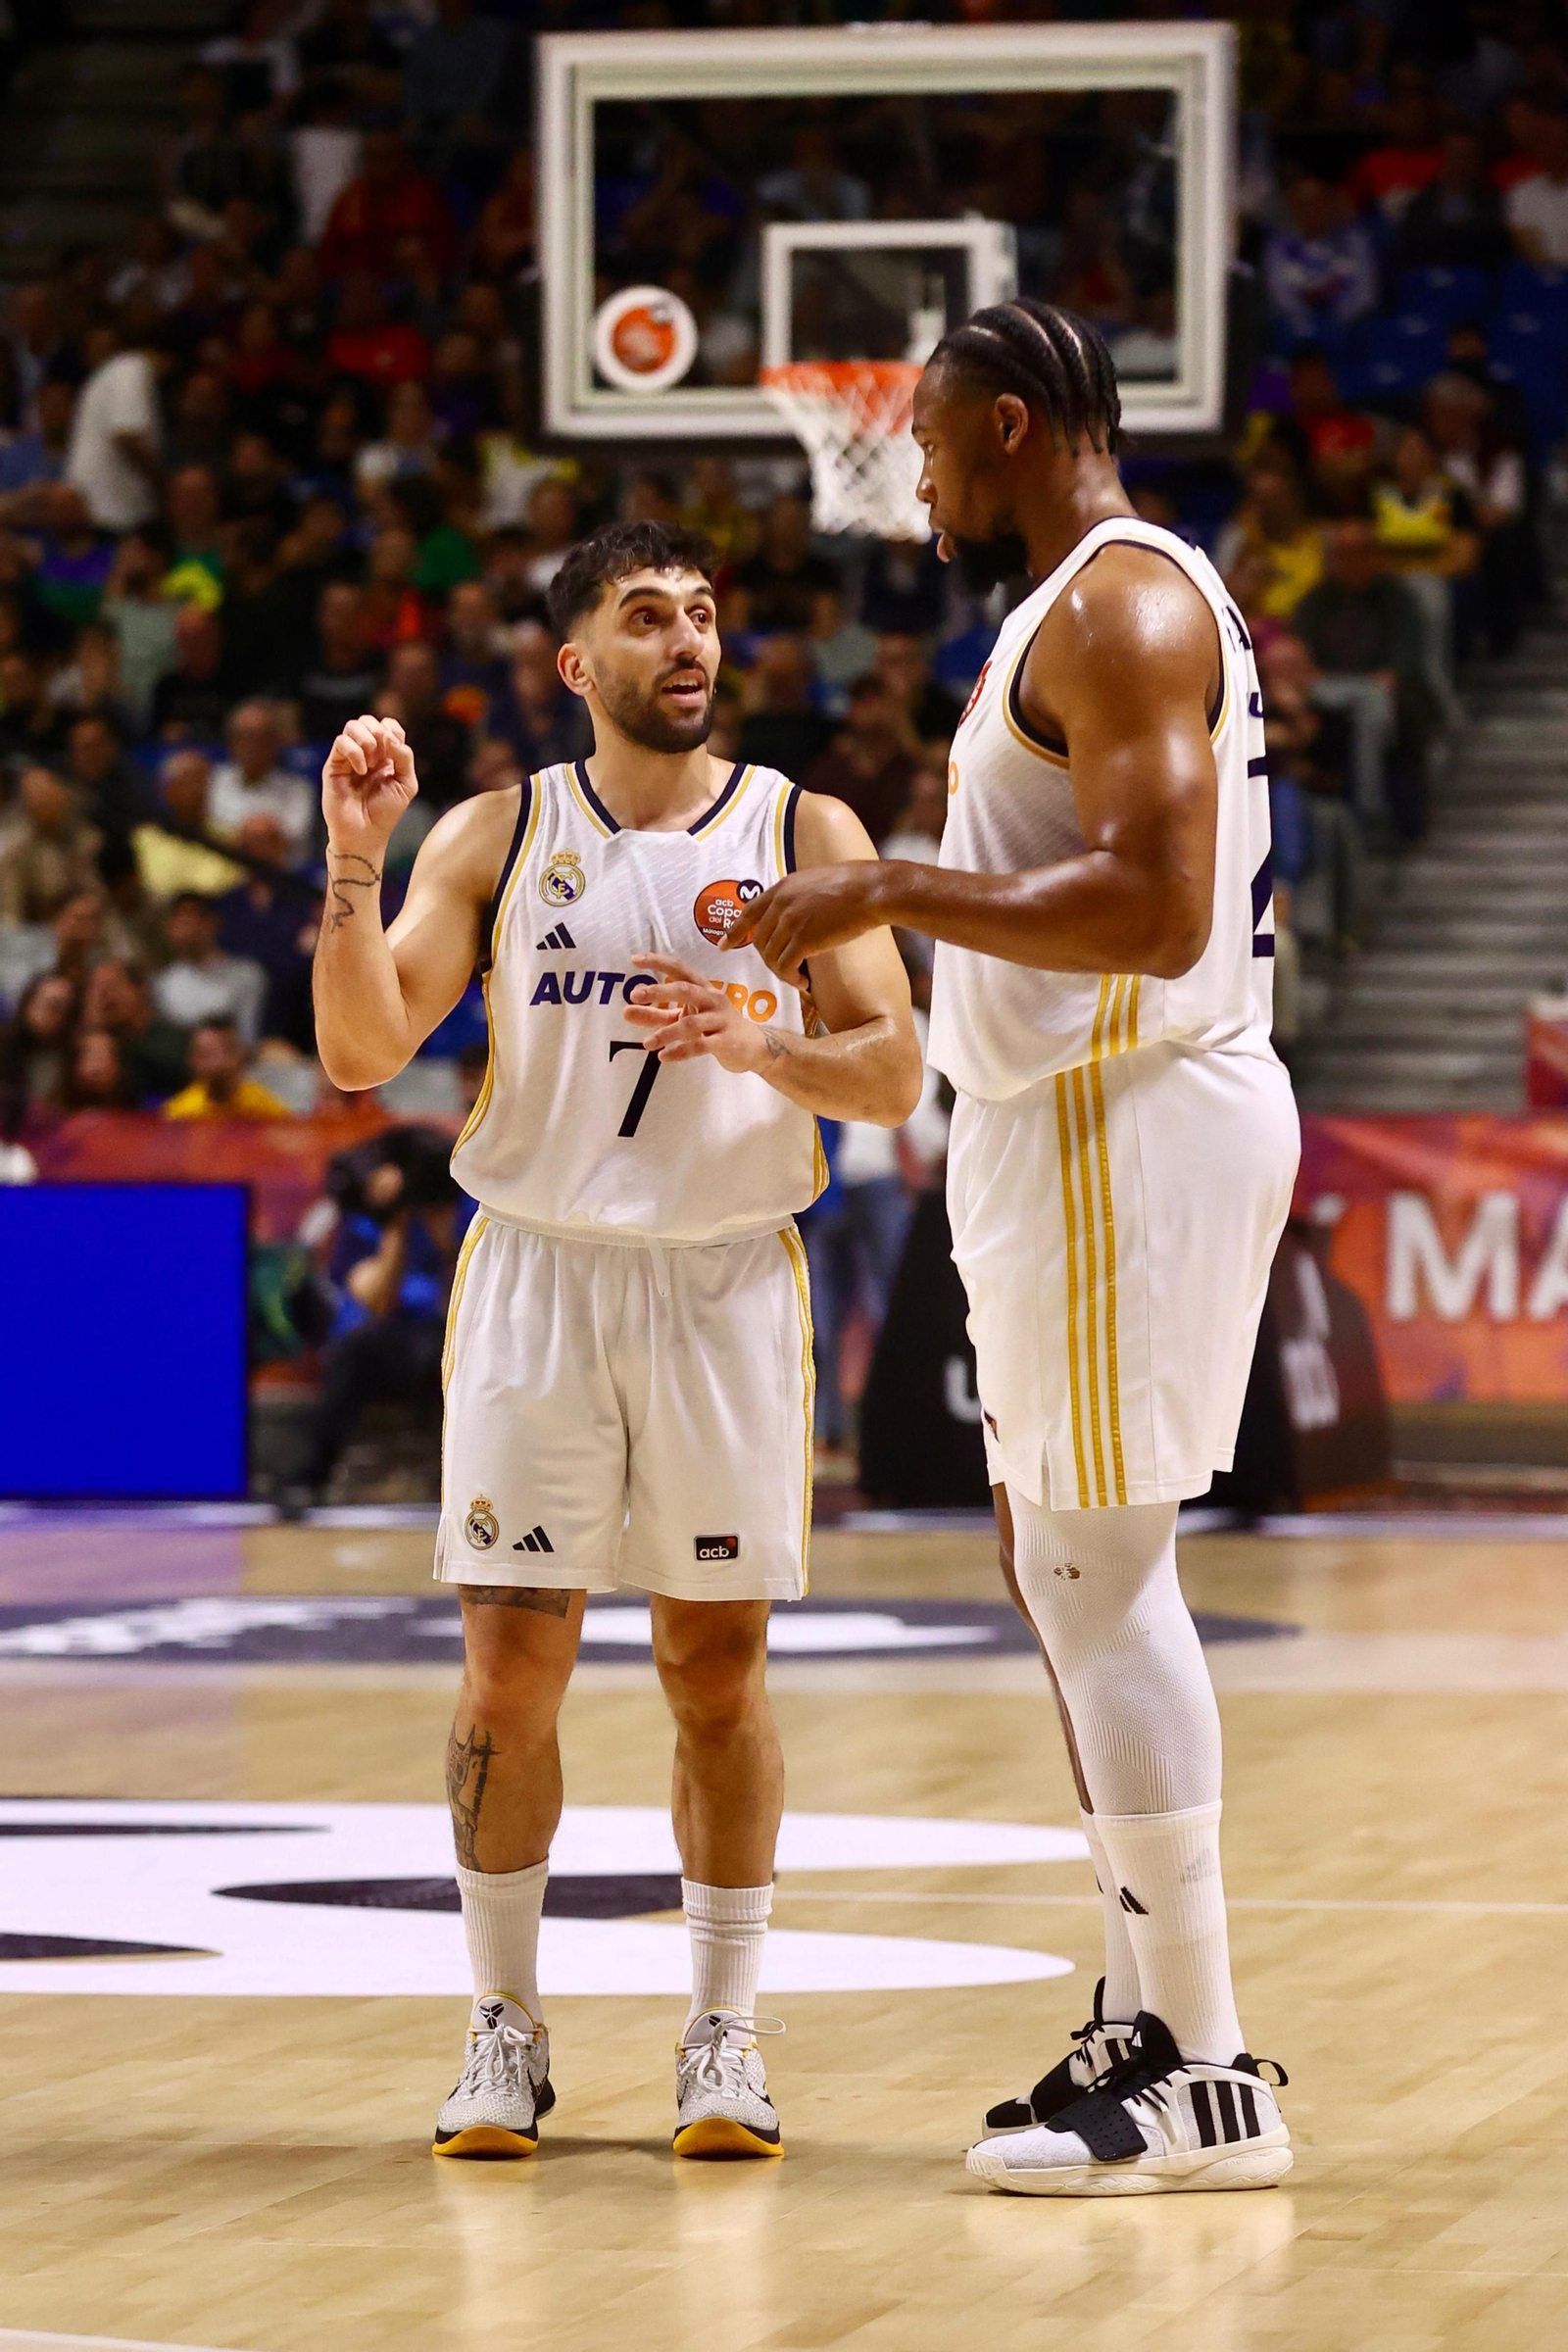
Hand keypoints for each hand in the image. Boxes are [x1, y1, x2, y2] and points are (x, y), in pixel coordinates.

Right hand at [322, 714, 418, 860]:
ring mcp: (349, 757)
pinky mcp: (334, 764)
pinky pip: (341, 742)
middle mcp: (367, 753)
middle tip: (381, 757)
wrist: (364, 833)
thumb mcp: (406, 784)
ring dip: (366, 739)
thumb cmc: (386, 812)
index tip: (395, 751)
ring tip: (371, 764)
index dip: (392, 731)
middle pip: (368, 720)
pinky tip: (361, 770)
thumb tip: (389, 736)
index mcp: (386, 755)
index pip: (388, 725)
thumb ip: (404, 757)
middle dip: (378, 732)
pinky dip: (354, 752)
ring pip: (353, 725)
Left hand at [622, 954, 769, 1072]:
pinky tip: (664, 1056)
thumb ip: (656, 1015)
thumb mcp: (685, 1018)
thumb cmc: (715, 1027)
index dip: (658, 962)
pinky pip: (701, 1046)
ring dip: (666, 1032)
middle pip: (685, 989)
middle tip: (635, 995)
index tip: (635, 959)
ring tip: (647, 1043)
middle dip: (659, 991)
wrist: (754, 1047)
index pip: (679, 969)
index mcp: (702, 988)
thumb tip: (626, 1011)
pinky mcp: (726, 1041)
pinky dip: (680, 1052)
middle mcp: (712, 998)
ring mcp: (720, 1019)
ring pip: (691, 1023)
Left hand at [723, 862, 888, 985]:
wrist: (868, 890)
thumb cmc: (852, 886)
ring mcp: (789, 921)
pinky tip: (804, 983)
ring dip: (784, 973)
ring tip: (799, 979)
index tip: (723, 946)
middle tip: (785, 970)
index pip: (749, 912)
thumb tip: (794, 918)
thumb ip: (798, 898)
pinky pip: (786, 966)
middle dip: (769, 960)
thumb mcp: (814, 882)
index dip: (734, 932)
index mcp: (782, 888)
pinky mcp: (803, 939)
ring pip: (771, 957)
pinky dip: (793, 979)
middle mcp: (780, 904)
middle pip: (760, 941)